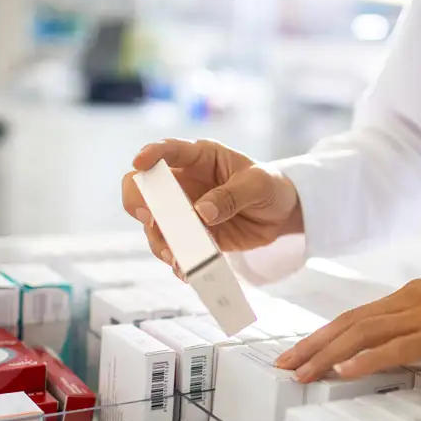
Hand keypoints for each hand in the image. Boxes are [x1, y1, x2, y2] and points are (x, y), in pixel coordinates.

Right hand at [122, 139, 302, 274]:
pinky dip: (177, 261)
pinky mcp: (192, 237)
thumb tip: (201, 212)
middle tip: (150, 218)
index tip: (139, 162)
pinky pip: (175, 249)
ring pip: (155, 225)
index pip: (168, 150)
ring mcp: (183, 211)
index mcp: (199, 157)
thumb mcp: (259, 184)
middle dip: (139, 202)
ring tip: (175, 256)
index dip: (150, 154)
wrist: (282, 213)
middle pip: (143, 188)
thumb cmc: (269, 185)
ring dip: (160, 241)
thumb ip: (232, 195)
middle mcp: (183, 183)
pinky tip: (186, 270)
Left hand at [275, 276, 420, 380]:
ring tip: (303, 373)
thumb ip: (416, 330)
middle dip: (313, 344)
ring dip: (329, 354)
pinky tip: (345, 372)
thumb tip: (388, 352)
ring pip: (365, 333)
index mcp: (409, 296)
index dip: (323, 334)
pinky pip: (398, 346)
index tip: (297, 352)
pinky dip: (368, 359)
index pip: (355, 316)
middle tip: (284, 366)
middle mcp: (410, 299)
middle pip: (350, 322)